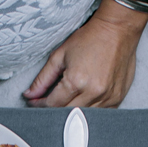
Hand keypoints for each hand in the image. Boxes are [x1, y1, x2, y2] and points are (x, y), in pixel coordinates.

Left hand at [24, 9, 143, 107]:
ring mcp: (107, 97)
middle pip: (67, 113)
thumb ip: (43, 78)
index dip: (40, 104)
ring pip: (84, 117)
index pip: (52, 104)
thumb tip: (29, 95)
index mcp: (76, 81)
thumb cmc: (89, 38)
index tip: (35, 102)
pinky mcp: (118, 98)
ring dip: (72, 113)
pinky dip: (90, 112)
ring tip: (66, 102)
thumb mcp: (60, 55)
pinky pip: (100, 114)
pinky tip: (84, 102)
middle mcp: (93, 92)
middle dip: (54, 110)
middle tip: (48, 103)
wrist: (118, 29)